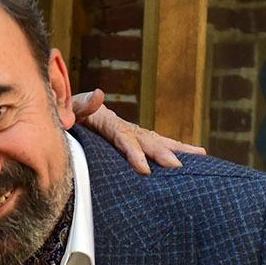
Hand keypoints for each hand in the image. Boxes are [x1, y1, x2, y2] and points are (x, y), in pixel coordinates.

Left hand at [71, 89, 205, 174]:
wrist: (65, 108)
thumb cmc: (63, 112)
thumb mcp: (67, 107)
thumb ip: (81, 104)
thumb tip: (99, 94)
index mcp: (107, 122)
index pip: (123, 138)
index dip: (135, 153)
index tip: (145, 170)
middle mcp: (124, 126)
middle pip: (146, 140)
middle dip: (163, 153)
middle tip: (178, 168)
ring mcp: (130, 132)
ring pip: (156, 140)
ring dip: (178, 149)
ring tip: (202, 155)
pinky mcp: (132, 138)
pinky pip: (154, 144)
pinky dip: (173, 149)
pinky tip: (193, 156)